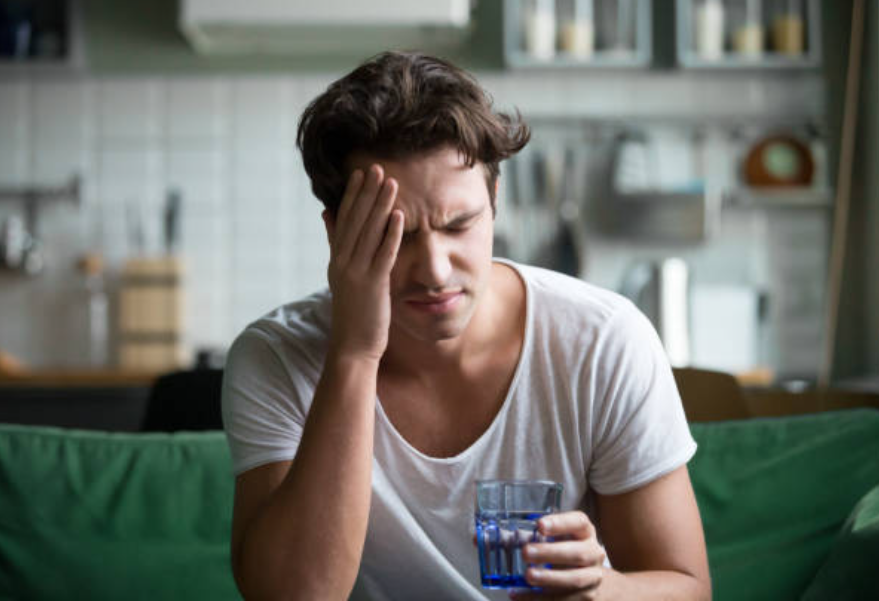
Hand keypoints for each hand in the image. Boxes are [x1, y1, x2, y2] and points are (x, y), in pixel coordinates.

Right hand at [323, 164, 403, 361]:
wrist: (352, 347)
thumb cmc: (353, 312)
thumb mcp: (340, 274)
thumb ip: (335, 243)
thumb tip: (327, 213)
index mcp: (336, 258)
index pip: (344, 220)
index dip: (354, 195)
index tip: (362, 173)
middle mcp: (343, 262)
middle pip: (356, 221)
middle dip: (367, 193)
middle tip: (377, 167)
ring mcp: (356, 273)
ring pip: (369, 234)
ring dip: (380, 207)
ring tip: (391, 183)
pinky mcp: (372, 285)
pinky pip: (382, 255)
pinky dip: (390, 235)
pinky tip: (399, 217)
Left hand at [511, 511, 605, 599]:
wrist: (588, 577)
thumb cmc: (563, 550)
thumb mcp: (552, 539)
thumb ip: (527, 536)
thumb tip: (487, 538)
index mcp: (584, 532)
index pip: (579, 522)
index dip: (560, 523)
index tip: (539, 525)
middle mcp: (593, 553)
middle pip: (578, 553)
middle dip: (551, 553)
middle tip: (526, 552)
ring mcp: (592, 577)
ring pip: (575, 579)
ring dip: (549, 578)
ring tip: (527, 576)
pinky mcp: (586, 598)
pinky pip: (563, 599)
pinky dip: (539, 598)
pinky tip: (520, 594)